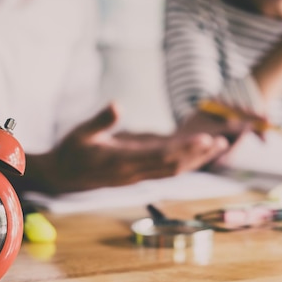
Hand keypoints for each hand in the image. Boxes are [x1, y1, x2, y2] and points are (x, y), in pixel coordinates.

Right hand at [28, 103, 228, 192]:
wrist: (62, 177)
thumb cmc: (71, 152)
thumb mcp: (81, 133)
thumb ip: (100, 121)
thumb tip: (117, 105)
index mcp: (122, 162)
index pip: (160, 157)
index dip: (184, 149)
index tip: (203, 139)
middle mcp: (134, 172)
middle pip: (173, 165)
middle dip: (197, 154)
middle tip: (220, 141)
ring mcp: (137, 176)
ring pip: (173, 170)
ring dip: (196, 159)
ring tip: (217, 147)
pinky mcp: (137, 175)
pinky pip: (166, 170)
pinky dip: (184, 162)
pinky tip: (198, 155)